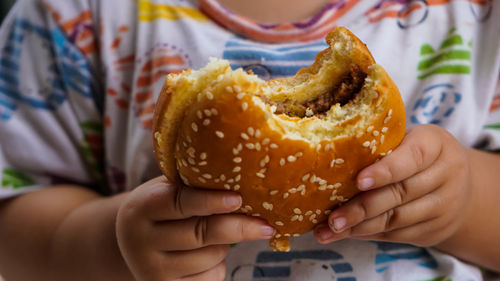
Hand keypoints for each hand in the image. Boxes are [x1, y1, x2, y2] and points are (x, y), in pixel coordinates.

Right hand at [116, 176, 274, 280]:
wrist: (133, 243)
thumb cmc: (161, 208)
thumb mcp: (166, 189)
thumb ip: (192, 184)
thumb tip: (242, 176)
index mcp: (141, 207)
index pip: (180, 203)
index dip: (211, 201)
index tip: (238, 199)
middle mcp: (140, 241)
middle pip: (201, 233)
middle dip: (239, 227)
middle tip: (266, 225)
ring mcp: (151, 269)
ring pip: (211, 256)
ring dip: (226, 245)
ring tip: (218, 234)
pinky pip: (211, 277)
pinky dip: (219, 265)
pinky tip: (208, 255)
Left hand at [314, 124, 471, 246]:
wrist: (458, 183)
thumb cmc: (414, 153)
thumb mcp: (405, 139)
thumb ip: (378, 145)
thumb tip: (330, 158)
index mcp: (435, 143)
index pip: (412, 157)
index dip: (385, 171)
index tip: (358, 181)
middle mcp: (447, 174)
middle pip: (400, 193)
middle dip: (362, 208)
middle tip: (333, 218)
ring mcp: (445, 205)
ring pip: (397, 219)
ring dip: (360, 227)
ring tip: (330, 230)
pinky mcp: (436, 229)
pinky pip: (398, 235)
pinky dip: (368, 235)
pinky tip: (345, 234)